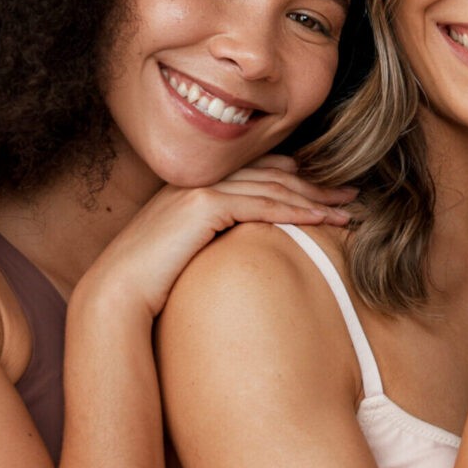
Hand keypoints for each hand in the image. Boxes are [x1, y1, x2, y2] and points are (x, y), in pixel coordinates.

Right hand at [78, 155, 356, 319]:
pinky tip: (321, 220)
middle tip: (350, 195)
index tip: (327, 193)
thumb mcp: (190, 252)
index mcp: (197, 186)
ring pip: (272, 187)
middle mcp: (199, 179)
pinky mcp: (203, 204)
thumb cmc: (151, 285)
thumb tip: (248, 247)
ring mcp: (200, 188)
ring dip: (315, 199)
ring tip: (347, 211)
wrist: (116, 294)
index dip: (297, 179)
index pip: (258, 172)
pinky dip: (295, 211)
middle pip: (271, 175)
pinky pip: (261, 204)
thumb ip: (216, 238)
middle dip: (315, 185)